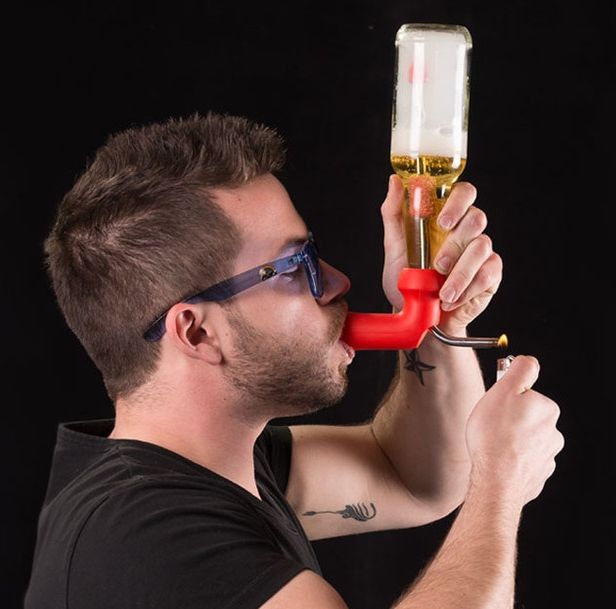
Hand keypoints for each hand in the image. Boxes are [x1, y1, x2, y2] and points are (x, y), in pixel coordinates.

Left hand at [380, 174, 501, 332]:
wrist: (418, 315)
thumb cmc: (408, 278)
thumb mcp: (394, 246)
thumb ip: (394, 213)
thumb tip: (395, 182)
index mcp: (445, 217)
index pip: (463, 193)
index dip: (458, 202)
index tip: (443, 221)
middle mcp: (466, 230)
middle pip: (477, 218)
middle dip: (456, 242)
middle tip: (438, 264)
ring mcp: (481, 251)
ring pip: (481, 248)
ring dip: (460, 273)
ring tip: (441, 291)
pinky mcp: (490, 273)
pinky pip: (487, 274)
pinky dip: (467, 289)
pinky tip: (451, 299)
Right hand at [466, 356, 564, 504]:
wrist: (496, 482)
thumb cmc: (494, 437)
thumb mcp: (503, 390)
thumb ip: (519, 370)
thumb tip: (527, 361)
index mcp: (547, 409)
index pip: (525, 393)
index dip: (506, 397)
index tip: (496, 404)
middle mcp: (553, 432)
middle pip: (525, 416)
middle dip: (509, 419)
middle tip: (490, 425)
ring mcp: (546, 456)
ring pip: (524, 439)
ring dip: (510, 440)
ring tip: (492, 445)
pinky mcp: (537, 475)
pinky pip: (522, 460)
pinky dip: (511, 458)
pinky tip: (498, 460)